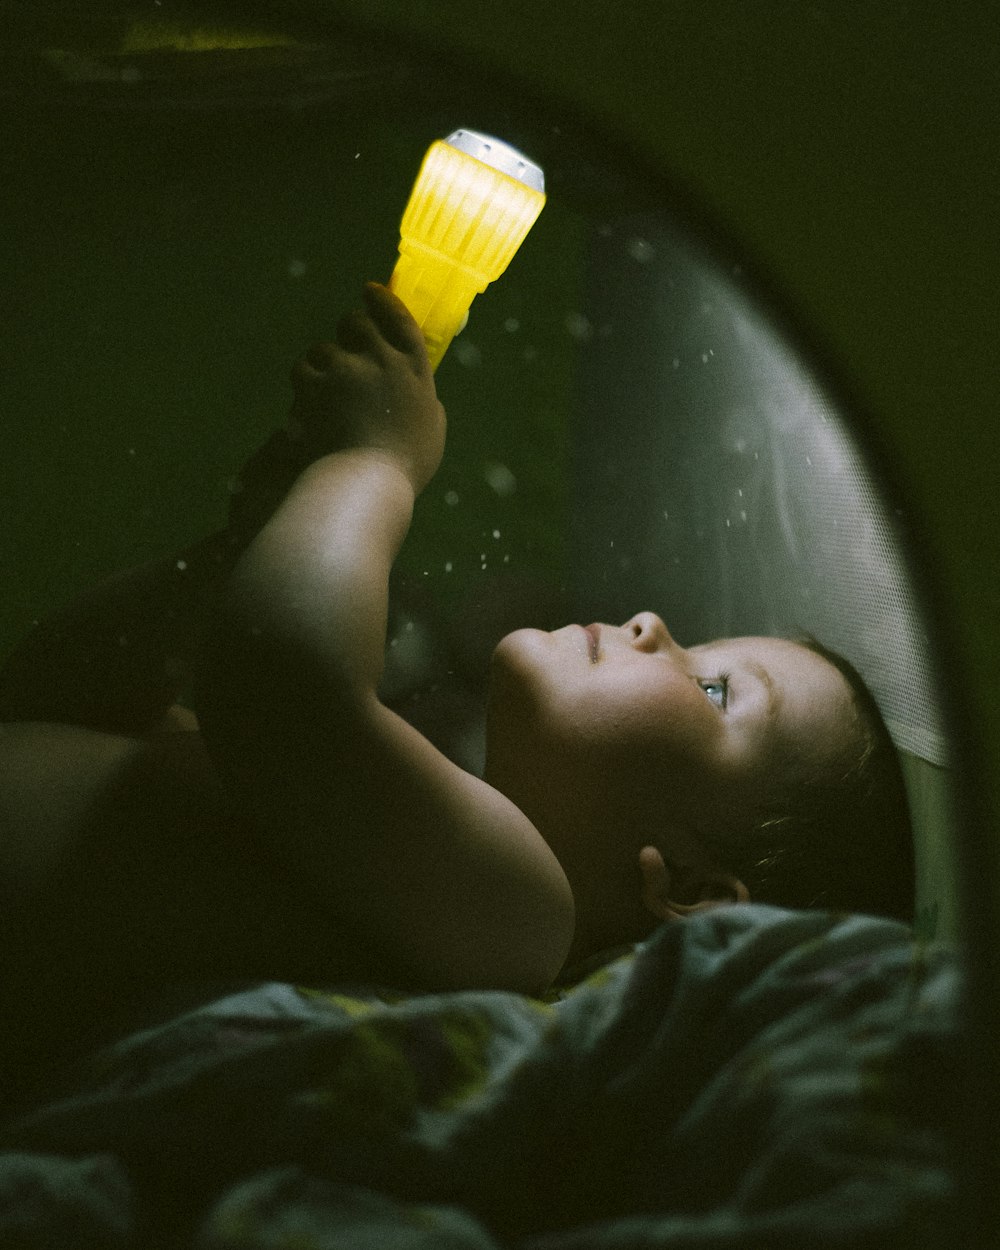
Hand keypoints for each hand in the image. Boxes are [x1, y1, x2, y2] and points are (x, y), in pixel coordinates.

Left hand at [288, 283, 445, 493]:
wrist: (366, 481)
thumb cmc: (406, 464)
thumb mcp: (431, 428)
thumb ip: (422, 400)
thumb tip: (417, 391)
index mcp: (414, 369)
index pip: (400, 319)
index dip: (384, 301)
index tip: (371, 292)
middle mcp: (380, 359)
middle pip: (356, 323)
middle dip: (347, 328)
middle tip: (345, 345)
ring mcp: (345, 369)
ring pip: (324, 349)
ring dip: (323, 363)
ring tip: (325, 387)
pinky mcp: (314, 385)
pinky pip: (302, 370)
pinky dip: (304, 384)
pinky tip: (307, 402)